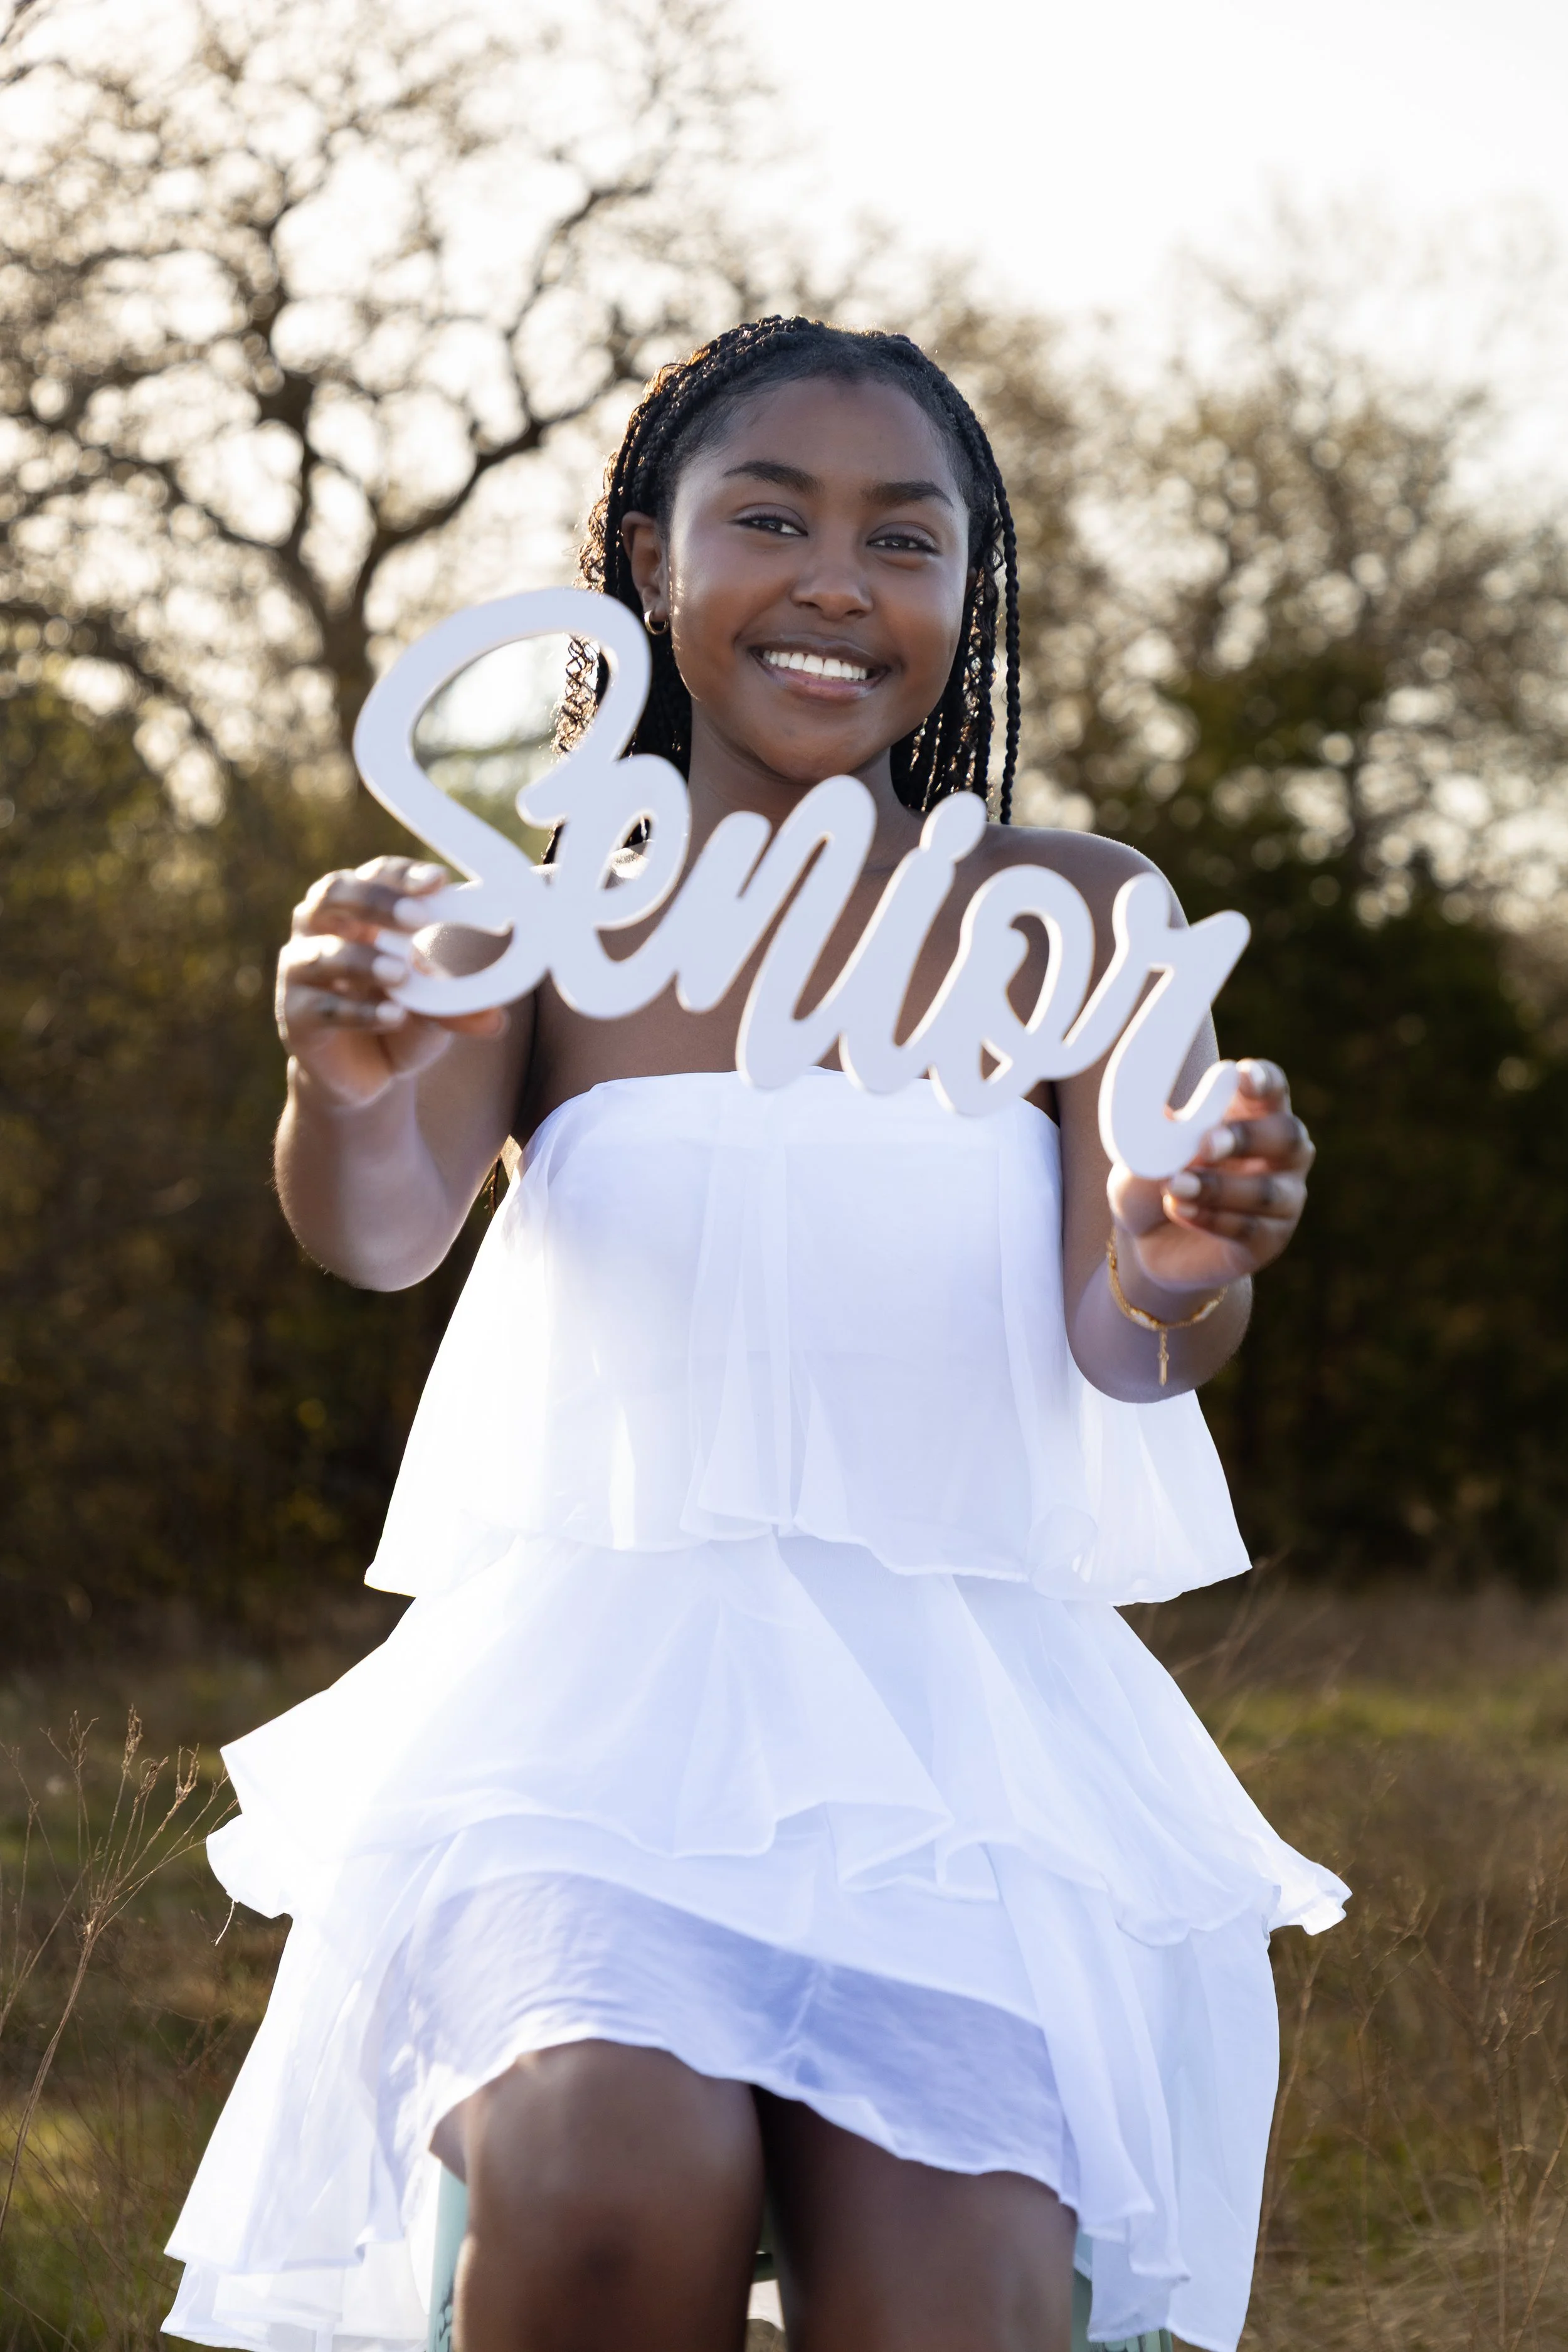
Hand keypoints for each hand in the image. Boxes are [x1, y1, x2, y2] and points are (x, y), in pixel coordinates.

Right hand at [275, 855, 505, 1108]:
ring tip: (401, 973)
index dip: (403, 876)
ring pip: (321, 952)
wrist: (368, 1075)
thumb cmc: (404, 1019)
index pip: (377, 875)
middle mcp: (321, 929)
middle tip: (417, 917)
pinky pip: (321, 1008)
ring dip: (363, 960)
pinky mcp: (295, 1015)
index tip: (439, 882)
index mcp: (359, 909)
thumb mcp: (438, 1009)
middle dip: (376, 902)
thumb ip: (459, 1006)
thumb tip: (495, 1018)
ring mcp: (301, 970)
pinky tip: (393, 1016)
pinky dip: (359, 1011)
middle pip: (334, 894)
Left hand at [1107, 1060, 1314, 1297]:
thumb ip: (1157, 1137)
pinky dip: (1212, 1219)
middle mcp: (1281, 1152)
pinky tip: (1180, 1210)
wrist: (1147, 1241)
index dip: (1264, 1079)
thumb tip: (1169, 1119)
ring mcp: (1282, 1197)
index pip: (1272, 1087)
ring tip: (1174, 1187)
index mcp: (1253, 1113)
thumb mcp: (1142, 1155)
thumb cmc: (1153, 1179)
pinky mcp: (1269, 1239)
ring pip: (1265, 1191)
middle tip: (1205, 1145)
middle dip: (1246, 1138)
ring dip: (1217, 1188)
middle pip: (1286, 1134)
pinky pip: (1250, 1229)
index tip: (1243, 1076)